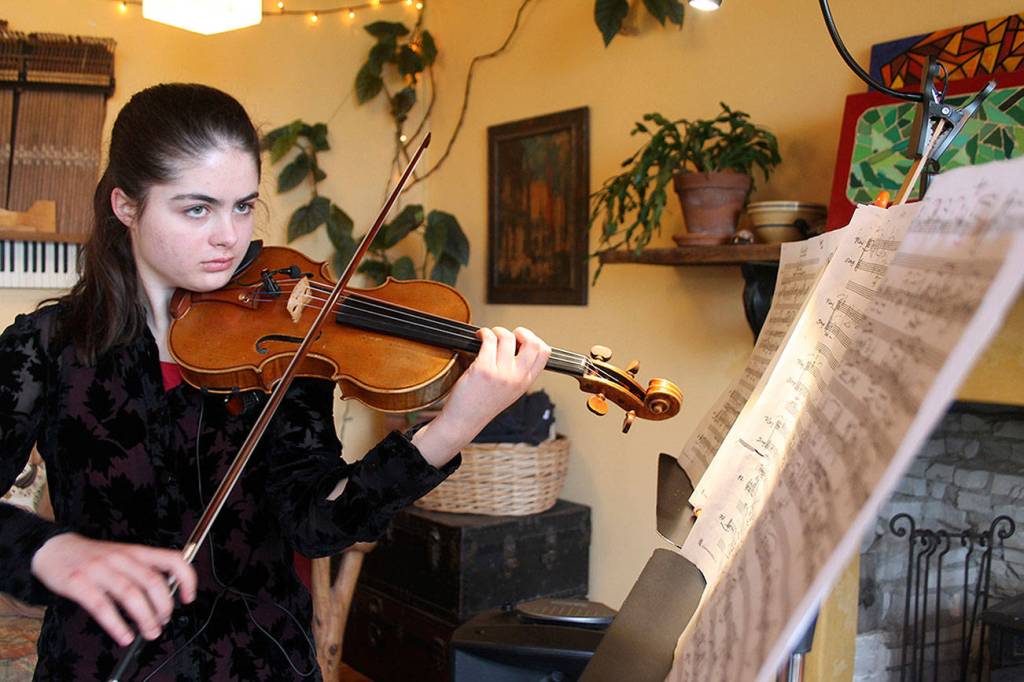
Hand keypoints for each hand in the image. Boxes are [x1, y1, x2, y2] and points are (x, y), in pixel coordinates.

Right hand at [31, 532, 196, 645]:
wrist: (54, 548)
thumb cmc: (93, 556)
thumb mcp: (123, 556)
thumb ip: (143, 571)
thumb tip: (167, 595)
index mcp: (136, 551)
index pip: (172, 559)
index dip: (186, 578)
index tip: (188, 597)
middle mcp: (122, 558)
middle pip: (153, 582)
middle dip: (164, 607)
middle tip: (163, 622)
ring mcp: (100, 570)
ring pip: (131, 595)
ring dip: (145, 618)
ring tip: (149, 632)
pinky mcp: (79, 583)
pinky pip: (102, 607)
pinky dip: (117, 625)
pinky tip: (124, 635)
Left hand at [413, 326, 550, 466]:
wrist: (464, 420)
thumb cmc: (482, 405)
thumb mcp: (511, 391)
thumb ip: (519, 373)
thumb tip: (518, 347)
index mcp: (525, 382)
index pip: (544, 353)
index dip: (535, 339)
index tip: (522, 338)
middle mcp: (516, 378)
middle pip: (533, 343)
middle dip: (521, 332)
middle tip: (509, 334)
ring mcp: (501, 373)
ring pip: (507, 337)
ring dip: (497, 330)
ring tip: (489, 335)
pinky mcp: (483, 369)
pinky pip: (489, 340)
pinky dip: (484, 333)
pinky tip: (479, 337)